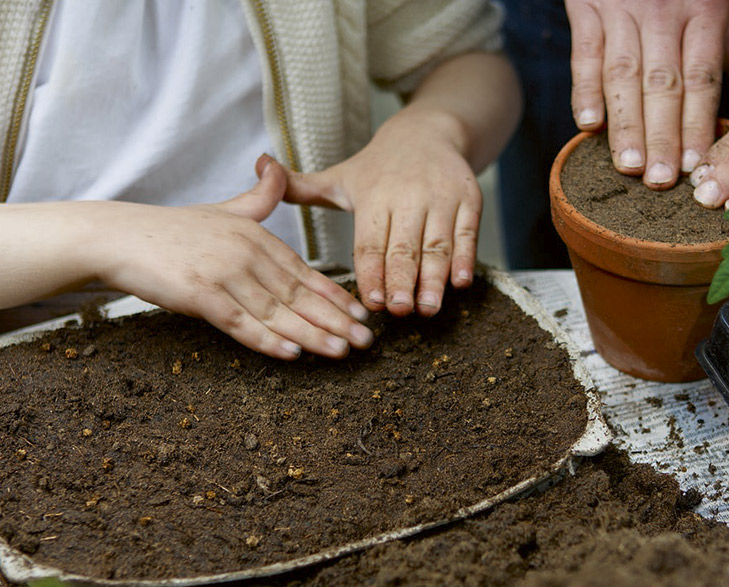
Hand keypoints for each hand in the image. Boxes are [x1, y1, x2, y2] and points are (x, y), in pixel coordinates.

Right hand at [93, 156, 374, 359]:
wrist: (121, 236)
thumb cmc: (173, 229)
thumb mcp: (224, 208)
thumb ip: (258, 195)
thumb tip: (275, 163)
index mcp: (256, 235)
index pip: (305, 271)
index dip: (336, 296)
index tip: (360, 316)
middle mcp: (246, 252)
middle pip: (298, 294)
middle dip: (335, 321)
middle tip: (365, 343)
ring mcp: (224, 272)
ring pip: (276, 311)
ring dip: (311, 335)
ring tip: (340, 352)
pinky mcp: (200, 293)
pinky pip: (240, 322)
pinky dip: (267, 339)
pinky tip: (291, 353)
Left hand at [273, 111, 481, 317]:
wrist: (429, 132)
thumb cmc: (380, 167)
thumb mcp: (341, 176)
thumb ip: (301, 186)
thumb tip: (258, 164)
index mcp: (374, 195)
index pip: (370, 242)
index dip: (371, 273)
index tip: (371, 302)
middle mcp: (408, 196)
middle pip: (404, 247)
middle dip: (401, 281)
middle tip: (398, 312)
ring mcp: (441, 197)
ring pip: (437, 244)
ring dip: (434, 278)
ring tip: (428, 308)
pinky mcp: (470, 199)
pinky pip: (468, 233)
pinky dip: (466, 258)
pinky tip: (461, 283)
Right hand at [565, 0, 728, 188]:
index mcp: (702, 13)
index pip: (702, 79)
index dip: (699, 124)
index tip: (699, 164)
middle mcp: (663, 14)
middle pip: (664, 85)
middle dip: (662, 136)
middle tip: (660, 179)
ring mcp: (623, 12)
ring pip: (625, 77)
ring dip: (626, 125)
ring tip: (628, 166)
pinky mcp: (587, 7)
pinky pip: (585, 54)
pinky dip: (584, 91)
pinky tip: (589, 126)